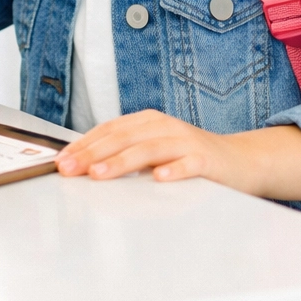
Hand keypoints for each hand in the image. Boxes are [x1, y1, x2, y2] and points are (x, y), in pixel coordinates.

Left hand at [55, 109, 300, 200]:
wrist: (240, 161)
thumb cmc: (189, 159)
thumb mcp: (154, 151)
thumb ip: (125, 154)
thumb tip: (83, 165)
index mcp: (148, 122)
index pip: (109, 130)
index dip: (84, 144)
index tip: (61, 162)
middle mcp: (164, 126)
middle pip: (123, 137)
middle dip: (93, 153)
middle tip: (70, 169)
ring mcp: (186, 141)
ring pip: (150, 149)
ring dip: (122, 161)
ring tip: (100, 174)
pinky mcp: (207, 159)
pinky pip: (188, 164)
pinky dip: (173, 170)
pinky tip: (158, 178)